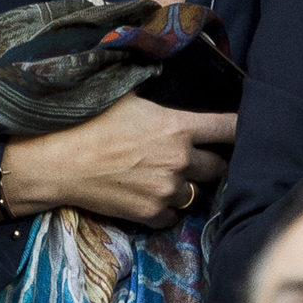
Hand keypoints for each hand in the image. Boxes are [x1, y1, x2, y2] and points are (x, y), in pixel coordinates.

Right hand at [0, 92, 235, 227]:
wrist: (59, 161)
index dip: (240, 128)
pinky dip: (167, 207)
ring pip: (196, 194)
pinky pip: (174, 215)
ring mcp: (167, 190)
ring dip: (187, 186)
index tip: (243, 129)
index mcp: (178, 127)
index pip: (230, 128)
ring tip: (166, 177)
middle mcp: (180, 160)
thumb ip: (161, 102)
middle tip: (197, 157)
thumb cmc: (90, 122)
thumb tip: (173, 87)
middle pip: (220, 167)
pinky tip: (149, 194)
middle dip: (212, 162)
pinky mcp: (151, 214)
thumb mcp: (129, 99)